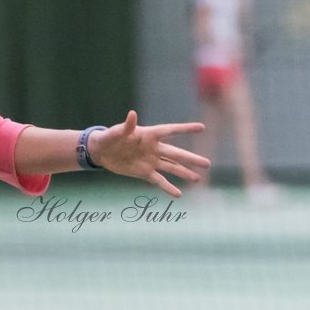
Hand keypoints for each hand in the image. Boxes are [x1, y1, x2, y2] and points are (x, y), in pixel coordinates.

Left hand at [89, 111, 208, 197]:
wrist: (101, 152)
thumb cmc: (109, 138)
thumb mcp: (115, 132)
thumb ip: (126, 126)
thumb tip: (132, 114)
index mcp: (148, 135)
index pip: (170, 131)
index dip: (185, 129)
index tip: (201, 128)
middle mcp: (153, 148)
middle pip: (176, 153)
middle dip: (191, 159)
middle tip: (208, 164)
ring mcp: (150, 161)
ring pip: (171, 167)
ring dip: (184, 173)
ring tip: (198, 179)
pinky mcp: (144, 172)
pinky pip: (158, 180)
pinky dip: (168, 187)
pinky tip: (178, 194)